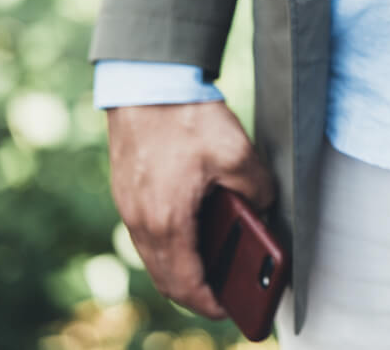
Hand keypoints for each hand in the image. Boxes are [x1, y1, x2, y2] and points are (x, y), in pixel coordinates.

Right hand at [106, 101, 274, 317]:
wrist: (146, 81)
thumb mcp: (238, 154)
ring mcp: (129, 206)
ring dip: (181, 268)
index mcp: (168, 221)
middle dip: (196, 292)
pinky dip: (170, 244)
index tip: (229, 309)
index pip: (186, 283)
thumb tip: (263, 209)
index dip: (210, 303)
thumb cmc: (188, 117)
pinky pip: (148, 233)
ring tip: (214, 264)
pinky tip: (195, 230)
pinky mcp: (127, 190)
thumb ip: (257, 191)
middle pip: (166, 277)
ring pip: (155, 256)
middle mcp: (141, 221)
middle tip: (225, 292)